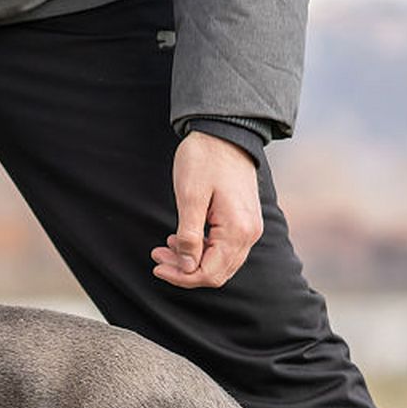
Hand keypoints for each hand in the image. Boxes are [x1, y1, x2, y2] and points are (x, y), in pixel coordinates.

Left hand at [150, 132, 264, 288]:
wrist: (224, 132)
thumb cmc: (204, 160)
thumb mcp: (190, 197)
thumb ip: (189, 236)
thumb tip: (187, 268)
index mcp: (237, 230)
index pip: (209, 273)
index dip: (182, 276)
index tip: (157, 266)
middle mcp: (249, 234)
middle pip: (217, 273)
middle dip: (185, 270)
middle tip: (157, 257)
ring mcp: (249, 228)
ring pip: (220, 262)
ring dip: (192, 261)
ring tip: (165, 247)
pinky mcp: (244, 220)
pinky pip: (224, 248)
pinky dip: (202, 249)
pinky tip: (181, 238)